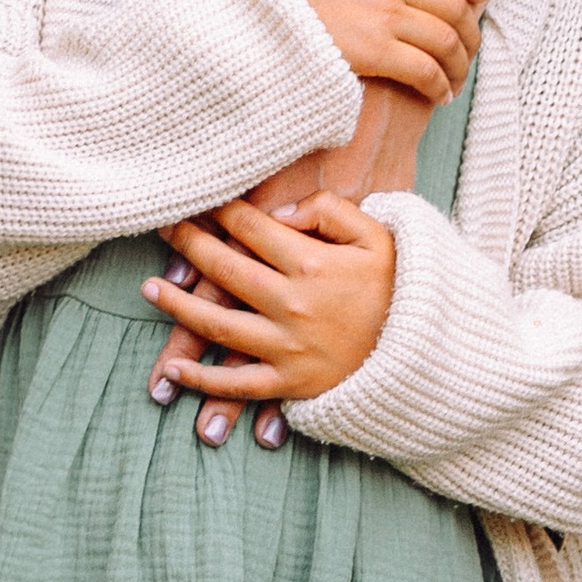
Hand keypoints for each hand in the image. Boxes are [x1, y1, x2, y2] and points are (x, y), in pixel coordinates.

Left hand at [151, 79, 431, 445]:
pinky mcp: (293, 384)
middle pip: (226, 270)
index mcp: (312, 264)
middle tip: (162, 227)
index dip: (219, 210)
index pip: (250, 228)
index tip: (196, 198)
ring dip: (179, 307)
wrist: (431, 352)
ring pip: (219, 327)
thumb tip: (276, 209)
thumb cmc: (402, 285)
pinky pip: (241, 384)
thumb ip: (328, 210)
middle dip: (189, 245)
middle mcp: (293, 306)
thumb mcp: (378, 234)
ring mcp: (290, 349)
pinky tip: (176, 369)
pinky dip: (205, 380)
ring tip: (149, 289)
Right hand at [283, 0, 483, 103]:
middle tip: (466, 52)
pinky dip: (439, 87)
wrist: (258, 23)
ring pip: (447, 42)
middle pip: (454, 5)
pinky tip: (438, 96)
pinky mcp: (375, 51)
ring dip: (459, 67)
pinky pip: (426, 71)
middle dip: (469, 35)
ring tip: (453, 82)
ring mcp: (384, 14)